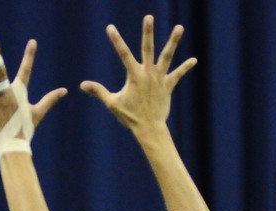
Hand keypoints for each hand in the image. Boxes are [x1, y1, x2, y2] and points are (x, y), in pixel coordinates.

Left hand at [0, 38, 66, 146]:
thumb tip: (64, 90)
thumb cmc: (25, 129)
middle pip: (2, 71)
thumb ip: (50, 99)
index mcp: (19, 92)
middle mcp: (8, 94)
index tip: (32, 42)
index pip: (26, 70)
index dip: (29, 55)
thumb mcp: (38, 112)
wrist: (14, 146)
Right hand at [80, 14, 196, 131]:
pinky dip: (185, 67)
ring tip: (179, 27)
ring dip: (173, 41)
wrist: (149, 128)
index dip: (116, 40)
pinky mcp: (168, 86)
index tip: (110, 28)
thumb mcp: (112, 103)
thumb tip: (82, 85)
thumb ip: (98, 91)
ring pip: (167, 56)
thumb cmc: (129, 116)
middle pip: (148, 48)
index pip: (123, 54)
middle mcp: (148, 73)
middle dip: (147, 32)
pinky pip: (178, 74)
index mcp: (134, 75)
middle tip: (148, 17)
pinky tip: (194, 60)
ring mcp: (159, 78)